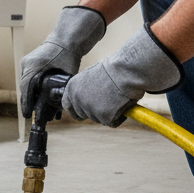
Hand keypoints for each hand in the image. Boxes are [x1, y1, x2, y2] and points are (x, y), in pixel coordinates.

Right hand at [19, 7, 104, 117]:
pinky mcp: (29, 63)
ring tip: (36, 108)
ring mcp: (27, 63)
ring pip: (26, 84)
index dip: (26, 104)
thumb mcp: (66, 75)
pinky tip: (38, 97)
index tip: (27, 115)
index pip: (26, 89)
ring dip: (31, 95)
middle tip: (32, 115)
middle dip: (28, 102)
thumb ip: (61, 90)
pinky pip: (29, 78)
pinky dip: (32, 88)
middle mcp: (27, 64)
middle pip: (25, 88)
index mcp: (34, 66)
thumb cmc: (68, 55)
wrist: (66, 39)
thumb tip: (60, 108)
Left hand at [61, 25, 181, 126]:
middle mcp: (77, 99)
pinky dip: (119, 117)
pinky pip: (112, 122)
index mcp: (72, 87)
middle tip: (107, 103)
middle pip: (83, 114)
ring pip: (98, 118)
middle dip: (94, 112)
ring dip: (107, 113)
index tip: (82, 114)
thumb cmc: (113, 70)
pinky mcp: (103, 117)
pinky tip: (122, 103)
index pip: (67, 105)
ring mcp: (90, 109)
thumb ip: (85, 89)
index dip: (75, 110)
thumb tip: (88, 99)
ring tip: (117, 98)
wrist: (126, 70)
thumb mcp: (91, 77)